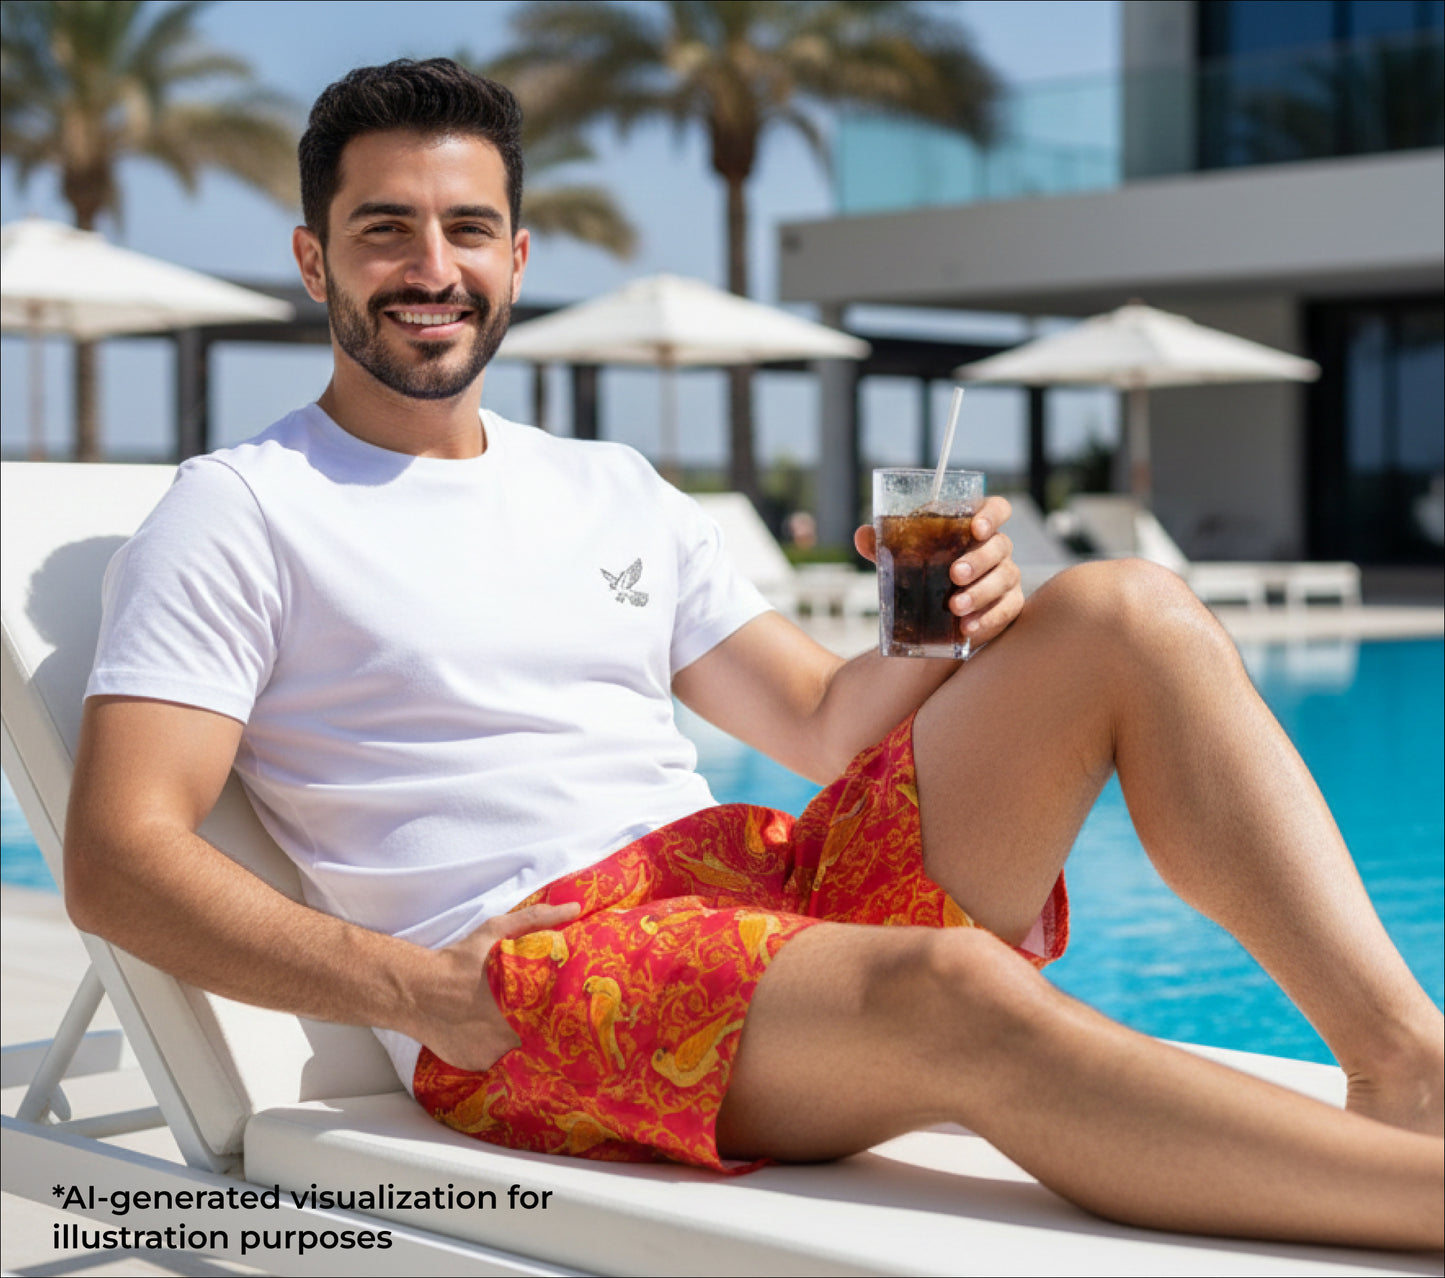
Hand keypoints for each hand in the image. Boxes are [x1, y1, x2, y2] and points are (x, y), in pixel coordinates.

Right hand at [412, 899, 580, 1071]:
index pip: (560, 1016)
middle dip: (545, 1028)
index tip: (569, 1007)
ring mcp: (494, 1053)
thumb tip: (575, 908)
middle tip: (541, 1015)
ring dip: (522, 1041)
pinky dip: (498, 1051)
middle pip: (541, 1037)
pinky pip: (497, 1062)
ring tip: (515, 1026)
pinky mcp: (477, 1065)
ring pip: (521, 1052)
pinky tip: (490, 1035)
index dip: (566, 1013)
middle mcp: (511, 1034)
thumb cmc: (460, 960)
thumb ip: (536, 919)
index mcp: (523, 1002)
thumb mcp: (496, 932)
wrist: (415, 991)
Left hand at [854, 494, 1023, 649]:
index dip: (992, 514)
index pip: (997, 509)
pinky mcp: (1008, 605)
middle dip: (979, 559)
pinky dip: (987, 618)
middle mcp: (996, 549)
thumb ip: (883, 546)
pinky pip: (1006, 609)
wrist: (934, 616)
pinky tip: (967, 627)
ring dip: (980, 592)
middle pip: (1000, 545)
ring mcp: (1005, 577)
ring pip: (1005, 577)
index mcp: (975, 528)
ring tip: (955, 606)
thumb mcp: (902, 560)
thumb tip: (863, 536)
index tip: (976, 527)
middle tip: (955, 574)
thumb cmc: (923, 574)